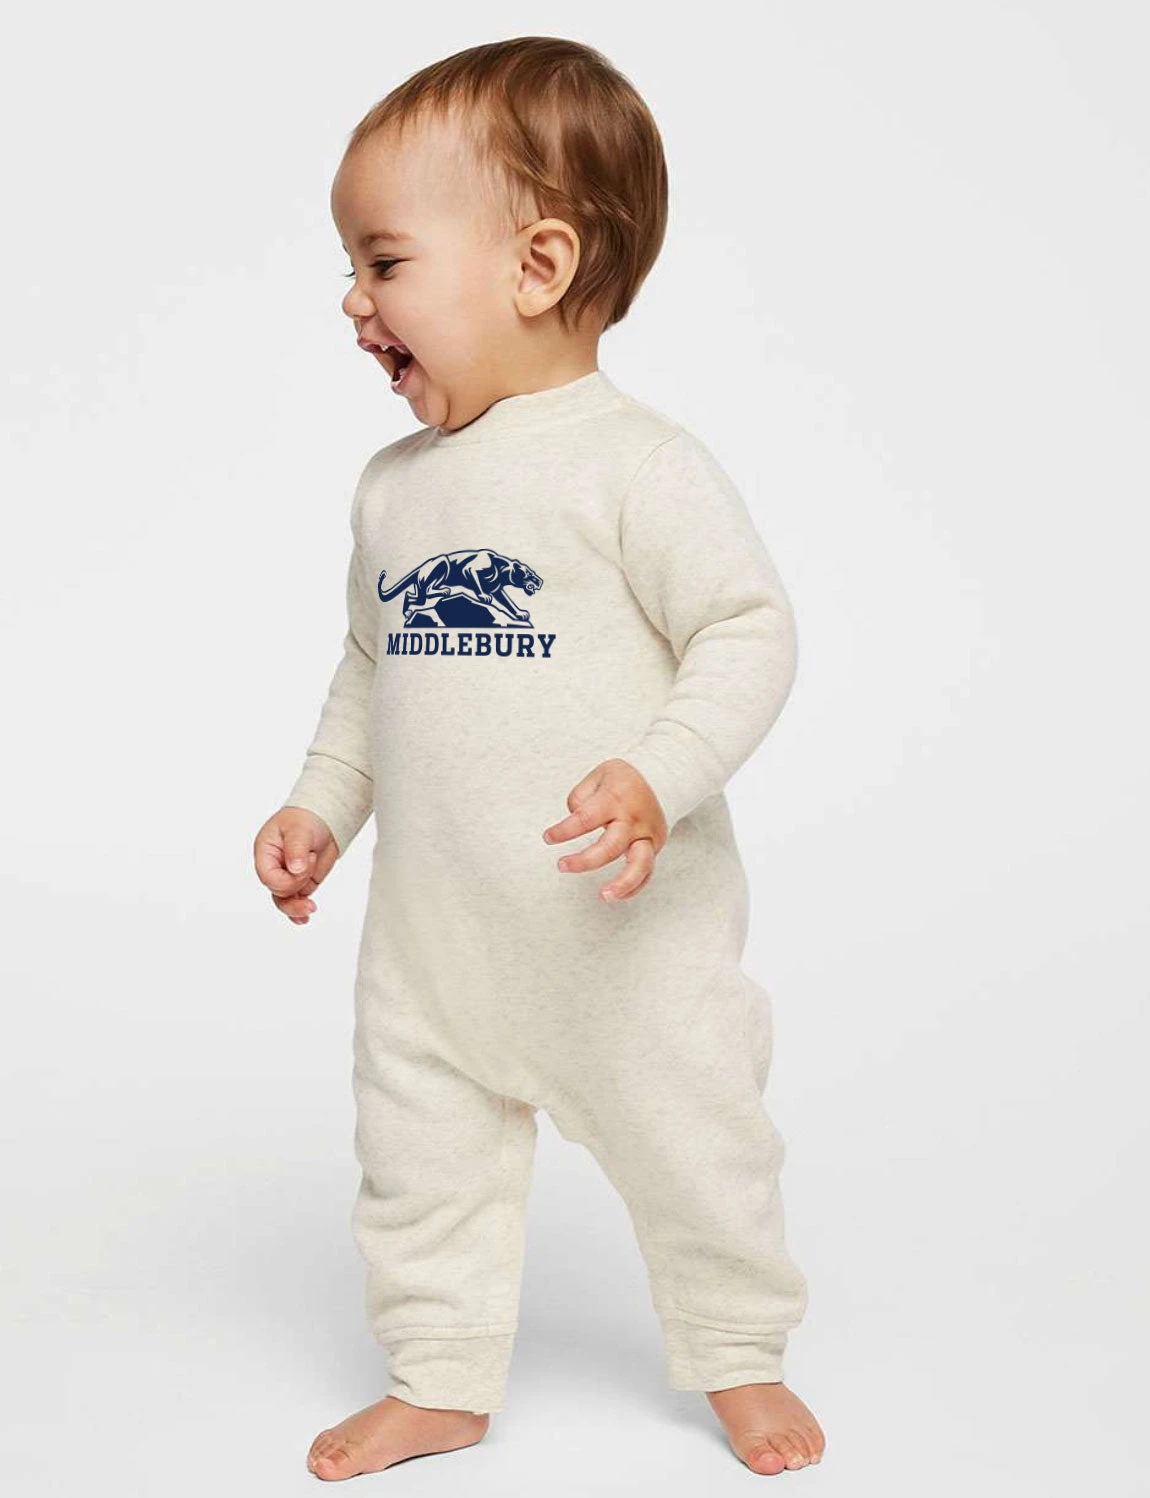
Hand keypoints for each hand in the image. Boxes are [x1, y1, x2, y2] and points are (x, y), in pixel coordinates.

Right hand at [253, 805, 339, 923]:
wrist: (323, 819)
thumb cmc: (304, 819)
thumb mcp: (299, 829)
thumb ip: (296, 848)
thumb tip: (296, 868)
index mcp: (265, 853)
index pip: (268, 876)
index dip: (287, 879)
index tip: (305, 865)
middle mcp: (274, 867)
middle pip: (277, 891)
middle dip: (297, 885)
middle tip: (312, 865)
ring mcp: (287, 877)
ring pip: (285, 900)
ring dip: (296, 907)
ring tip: (310, 909)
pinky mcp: (301, 883)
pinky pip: (296, 901)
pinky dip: (299, 911)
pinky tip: (304, 918)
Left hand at [542, 758, 667, 901]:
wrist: (660, 778)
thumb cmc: (622, 780)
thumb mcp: (598, 776)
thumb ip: (581, 799)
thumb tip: (574, 825)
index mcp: (616, 798)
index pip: (585, 819)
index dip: (564, 831)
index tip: (548, 838)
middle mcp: (633, 819)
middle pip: (611, 846)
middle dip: (585, 860)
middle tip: (562, 866)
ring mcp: (647, 834)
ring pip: (640, 864)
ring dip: (622, 883)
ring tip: (604, 896)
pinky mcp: (655, 845)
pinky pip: (647, 871)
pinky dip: (633, 886)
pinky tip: (616, 896)